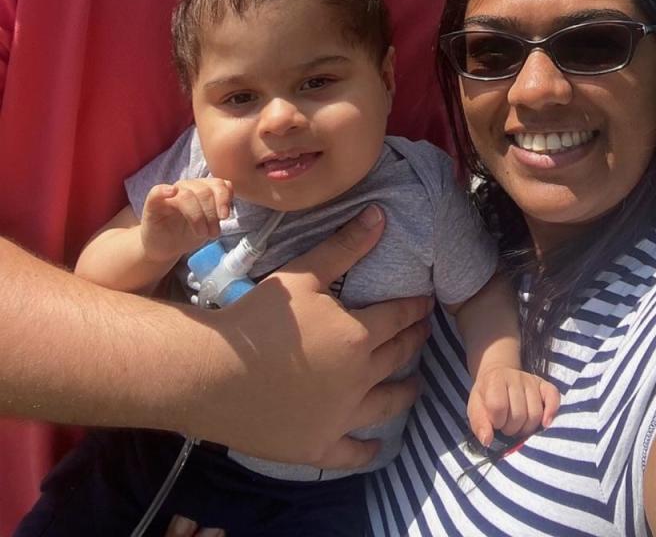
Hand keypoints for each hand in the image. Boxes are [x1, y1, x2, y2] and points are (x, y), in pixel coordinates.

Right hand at [140, 178, 233, 264]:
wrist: (164, 248)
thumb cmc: (187, 234)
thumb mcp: (208, 225)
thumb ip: (217, 214)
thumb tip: (225, 210)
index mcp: (202, 189)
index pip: (217, 184)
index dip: (224, 198)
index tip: (225, 217)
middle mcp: (186, 188)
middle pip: (204, 190)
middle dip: (211, 213)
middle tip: (213, 233)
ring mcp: (169, 195)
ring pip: (186, 194)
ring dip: (197, 216)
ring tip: (201, 233)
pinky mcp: (153, 205)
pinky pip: (157, 192)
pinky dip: (164, 190)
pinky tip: (171, 193)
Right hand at [179, 205, 431, 470]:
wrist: (216, 372)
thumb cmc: (260, 317)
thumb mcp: (304, 273)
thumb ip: (345, 246)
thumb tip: (380, 215)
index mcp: (358, 334)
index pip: (399, 317)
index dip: (415, 308)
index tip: (427, 304)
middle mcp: (359, 378)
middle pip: (397, 357)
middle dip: (413, 342)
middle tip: (424, 335)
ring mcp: (340, 417)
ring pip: (386, 405)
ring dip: (405, 393)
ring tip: (415, 386)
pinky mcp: (317, 446)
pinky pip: (352, 453)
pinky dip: (368, 451)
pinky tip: (376, 449)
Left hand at [467, 365, 560, 447]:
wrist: (497, 376)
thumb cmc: (486, 396)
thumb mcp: (475, 407)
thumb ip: (479, 423)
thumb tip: (487, 440)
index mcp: (495, 381)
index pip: (499, 406)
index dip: (497, 421)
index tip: (494, 423)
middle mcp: (515, 377)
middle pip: (519, 414)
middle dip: (512, 428)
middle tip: (506, 427)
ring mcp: (531, 380)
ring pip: (536, 413)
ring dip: (527, 427)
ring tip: (519, 426)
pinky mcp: (544, 385)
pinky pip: (554, 397)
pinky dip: (551, 412)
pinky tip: (544, 423)